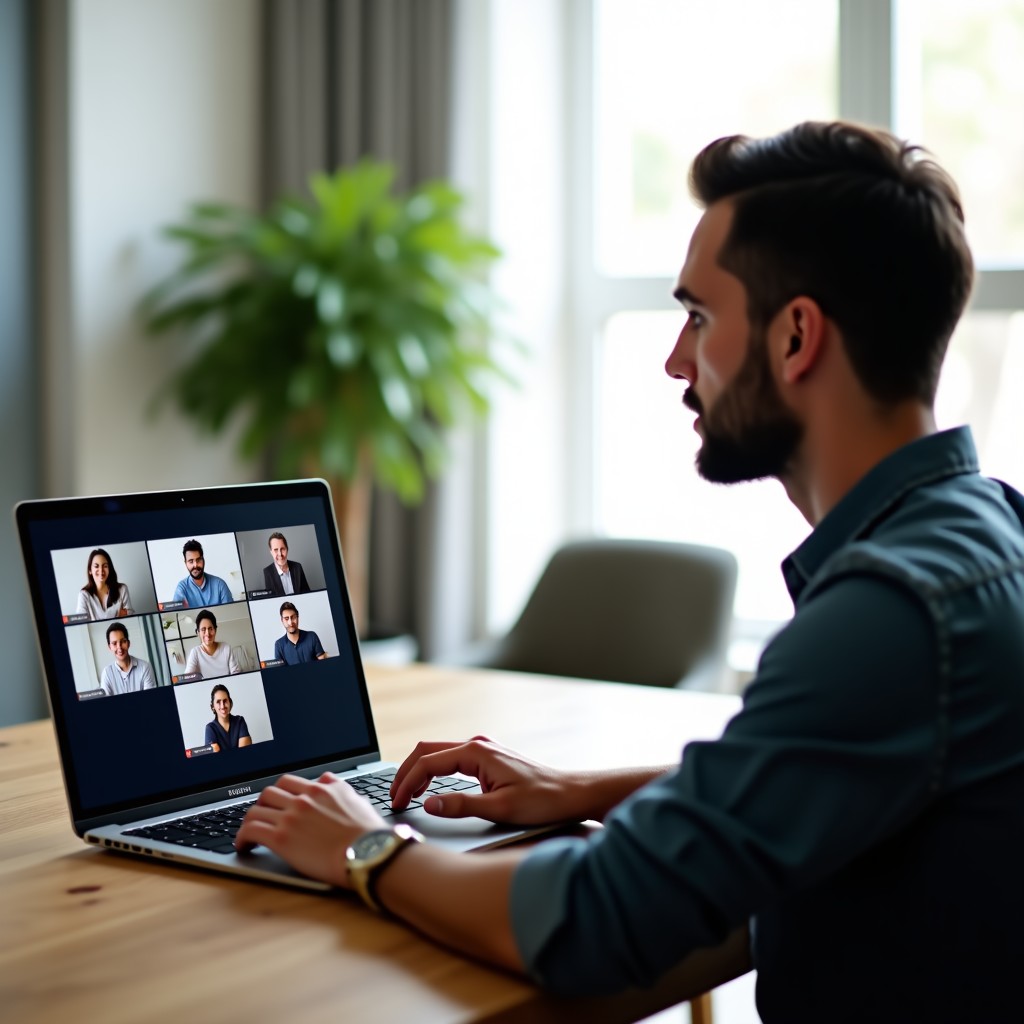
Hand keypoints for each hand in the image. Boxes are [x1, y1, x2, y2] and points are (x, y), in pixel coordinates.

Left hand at [235, 772, 385, 886]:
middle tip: (262, 817)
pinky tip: (243, 846)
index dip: (278, 792)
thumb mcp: (357, 799)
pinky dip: (242, 837)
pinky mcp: (281, 839)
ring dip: (249, 821)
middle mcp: (303, 799)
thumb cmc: (368, 834)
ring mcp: (290, 818)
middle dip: (262, 806)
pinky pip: (251, 830)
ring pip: (255, 810)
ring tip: (249, 833)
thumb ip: (338, 788)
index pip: (288, 782)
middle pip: (269, 793)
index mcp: (321, 789)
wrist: (368, 853)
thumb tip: (329, 782)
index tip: (276, 802)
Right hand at [390, 736, 572, 824]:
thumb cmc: (541, 801)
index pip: (428, 763)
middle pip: (427, 751)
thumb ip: (460, 806)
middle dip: (406, 773)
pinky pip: (450, 760)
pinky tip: (429, 789)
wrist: (570, 793)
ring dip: (418, 772)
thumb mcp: (499, 808)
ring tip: (405, 796)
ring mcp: (482, 750)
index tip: (397, 803)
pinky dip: (433, 772)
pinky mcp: (487, 759)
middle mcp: (477, 745)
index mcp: (476, 752)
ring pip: (438, 754)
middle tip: (393, 798)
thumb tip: (427, 805)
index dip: (407, 783)